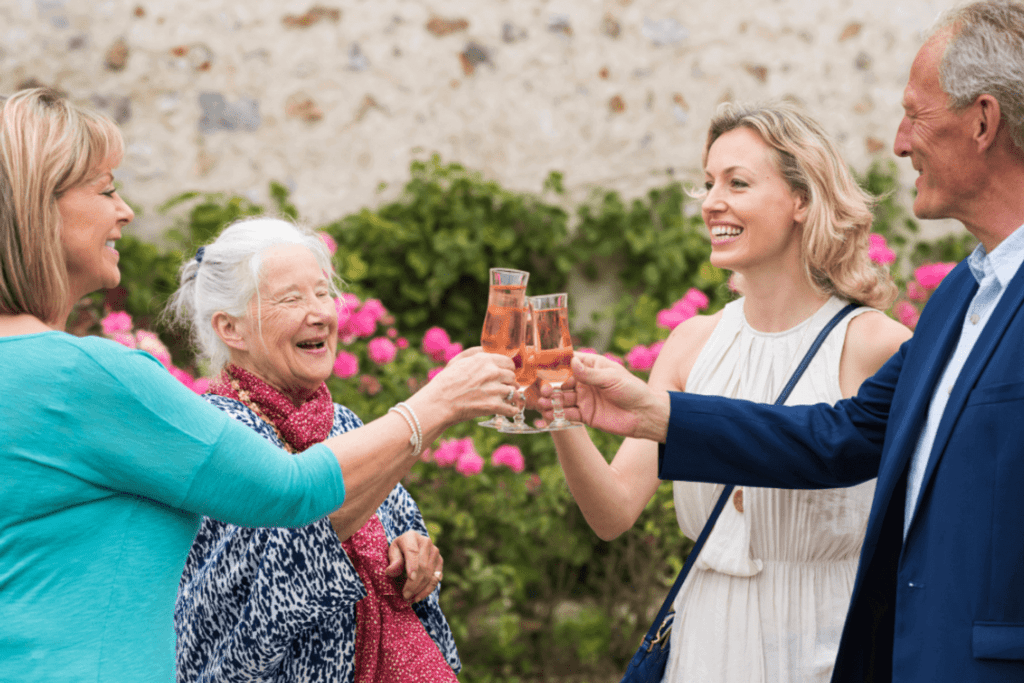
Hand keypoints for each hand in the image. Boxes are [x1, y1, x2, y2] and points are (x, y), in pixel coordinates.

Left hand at [386, 531, 443, 602]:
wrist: (412, 545)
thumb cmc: (399, 550)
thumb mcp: (392, 551)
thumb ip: (393, 561)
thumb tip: (390, 571)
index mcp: (411, 537)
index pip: (413, 552)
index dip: (412, 565)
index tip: (410, 578)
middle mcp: (426, 542)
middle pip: (422, 566)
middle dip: (414, 583)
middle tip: (405, 595)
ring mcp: (435, 552)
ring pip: (429, 574)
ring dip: (420, 588)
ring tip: (410, 598)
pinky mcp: (440, 561)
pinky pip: (436, 578)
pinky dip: (428, 589)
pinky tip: (419, 596)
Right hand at [418, 347, 517, 423]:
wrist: (439, 403)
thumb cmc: (446, 382)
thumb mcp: (458, 360)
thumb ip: (475, 352)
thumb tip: (489, 350)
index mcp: (485, 360)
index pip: (509, 362)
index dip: (506, 369)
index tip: (503, 375)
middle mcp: (492, 372)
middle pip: (512, 377)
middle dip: (507, 383)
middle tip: (500, 388)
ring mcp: (495, 390)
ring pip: (514, 392)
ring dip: (509, 397)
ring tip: (502, 400)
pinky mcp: (494, 406)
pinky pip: (512, 409)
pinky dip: (510, 411)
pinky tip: (505, 410)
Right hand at [537, 352, 669, 440]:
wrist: (644, 415)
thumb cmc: (633, 390)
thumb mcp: (612, 378)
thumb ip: (590, 374)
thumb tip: (571, 362)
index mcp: (591, 367)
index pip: (569, 362)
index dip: (554, 364)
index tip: (540, 366)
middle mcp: (584, 382)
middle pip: (561, 382)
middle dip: (550, 385)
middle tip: (545, 390)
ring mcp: (583, 398)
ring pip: (562, 398)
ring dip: (551, 401)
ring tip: (543, 403)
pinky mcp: (585, 415)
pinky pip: (567, 414)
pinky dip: (557, 414)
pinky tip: (549, 414)